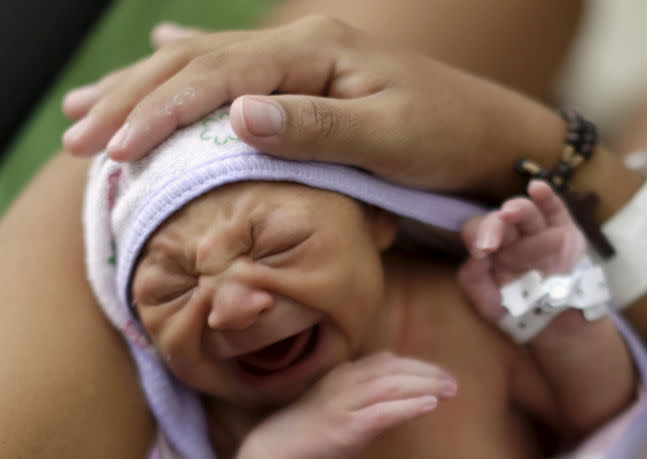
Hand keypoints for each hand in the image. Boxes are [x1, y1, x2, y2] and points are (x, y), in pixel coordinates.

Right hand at [61, 16, 563, 194]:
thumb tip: (234, 115)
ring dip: (146, 86)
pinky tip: (164, 53)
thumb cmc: (447, 140)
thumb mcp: (388, 138)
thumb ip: (315, 126)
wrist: (492, 135)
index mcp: (316, 53)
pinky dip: (193, 69)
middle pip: (198, 64)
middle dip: (133, 99)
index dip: (159, 110)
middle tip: (76, 135)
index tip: (113, 147)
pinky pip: (237, 71)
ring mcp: (305, 60)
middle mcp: (303, 46)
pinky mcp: (311, 80)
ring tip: (90, 106)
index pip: (218, 77)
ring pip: (208, 67)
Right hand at [229, 352, 456, 458]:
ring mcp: (344, 403)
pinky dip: (409, 406)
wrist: (278, 452)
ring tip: (449, 390)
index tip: (439, 372)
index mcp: (344, 373)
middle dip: (427, 373)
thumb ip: (363, 389)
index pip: (387, 361)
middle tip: (454, 381)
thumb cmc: (311, 428)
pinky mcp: (347, 427)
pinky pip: (383, 412)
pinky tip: (429, 405)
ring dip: (425, 385)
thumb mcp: (337, 399)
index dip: (416, 364)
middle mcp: (345, 381)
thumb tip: (397, 386)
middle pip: (394, 370)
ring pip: (392, 386)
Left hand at [458, 180, 584, 321]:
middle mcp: (511, 234)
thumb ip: (473, 279)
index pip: (477, 231)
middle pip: (500, 219)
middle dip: (495, 226)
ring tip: (510, 213)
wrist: (553, 318)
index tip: (481, 251)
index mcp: (489, 246)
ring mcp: (537, 228)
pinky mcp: (563, 227)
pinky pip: (554, 208)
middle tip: (492, 241)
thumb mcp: (487, 302)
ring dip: (518, 211)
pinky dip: (546, 196)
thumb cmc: (514, 306)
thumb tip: (475, 255)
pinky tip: (537, 188)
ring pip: (526, 213)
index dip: (477, 236)